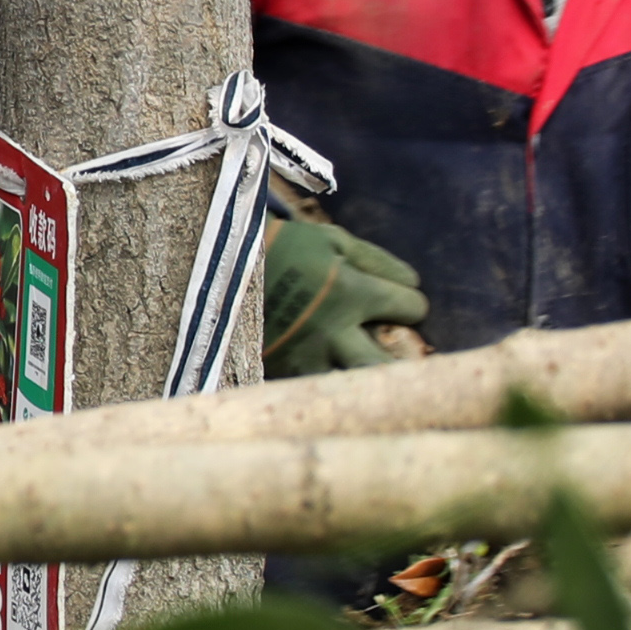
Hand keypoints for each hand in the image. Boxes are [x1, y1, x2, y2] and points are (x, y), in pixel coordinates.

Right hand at [262, 219, 427, 374]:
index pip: (411, 307)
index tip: (402, 305)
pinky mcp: (277, 371)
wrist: (216, 262)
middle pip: (385, 365)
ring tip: (366, 376)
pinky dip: (326, 385)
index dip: (410, 305)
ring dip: (362, 382)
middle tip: (401, 360)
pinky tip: (328, 376)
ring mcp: (302, 355)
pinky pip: (313, 390)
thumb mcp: (329, 240)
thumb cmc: (282, 245)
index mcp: (350, 291)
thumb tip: (413, 283)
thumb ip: (375, 260)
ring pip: (349, 387)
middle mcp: (332, 330)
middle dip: (403, 365)